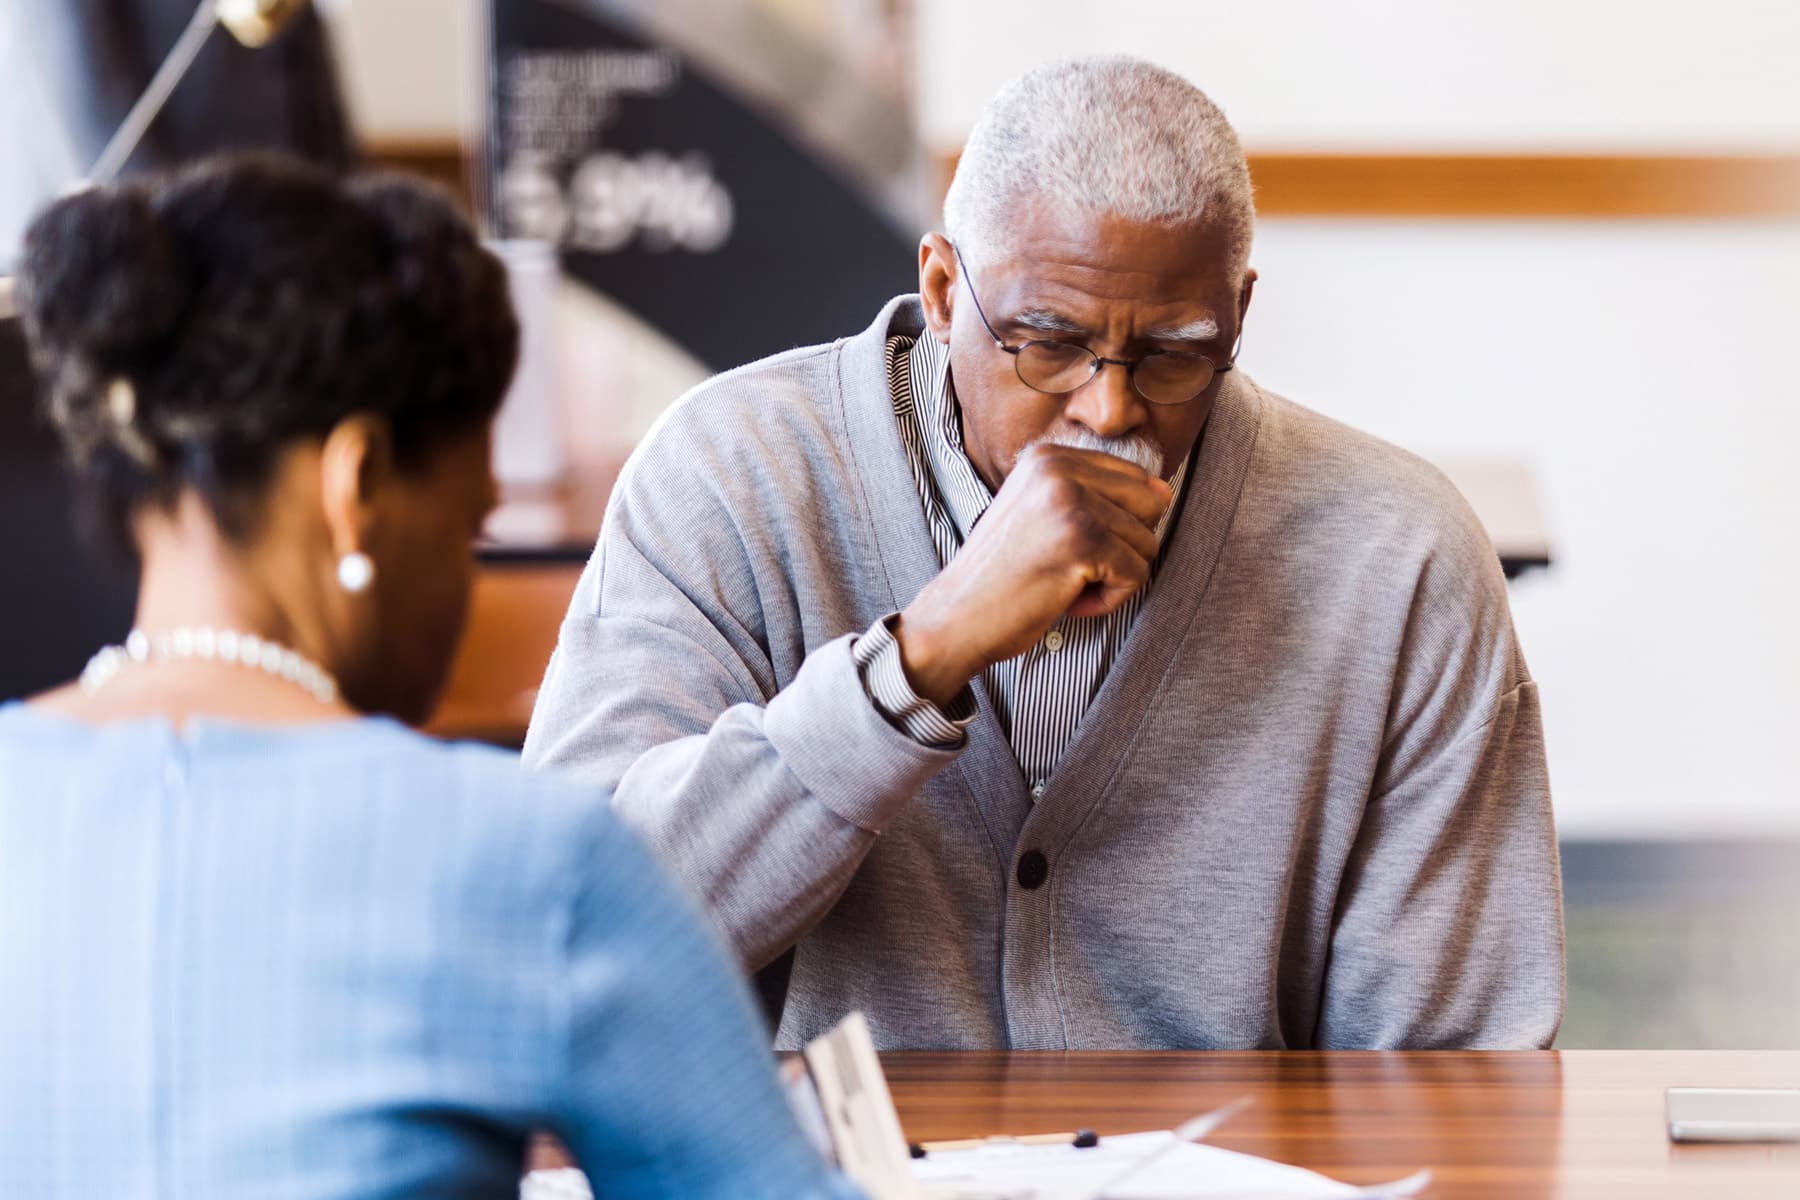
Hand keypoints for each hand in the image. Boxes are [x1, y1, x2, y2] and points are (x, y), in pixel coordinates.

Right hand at [893, 444, 1171, 705]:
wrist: (956, 617)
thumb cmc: (1001, 576)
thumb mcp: (1044, 518)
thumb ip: (1098, 499)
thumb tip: (1165, 491)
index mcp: (1048, 457)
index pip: (1133, 478)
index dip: (1115, 524)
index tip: (1066, 545)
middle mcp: (1059, 469)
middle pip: (1148, 506)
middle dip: (1120, 548)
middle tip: (1069, 566)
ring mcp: (1071, 502)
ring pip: (1147, 543)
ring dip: (1111, 578)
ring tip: (1062, 582)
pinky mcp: (1083, 540)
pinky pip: (1136, 575)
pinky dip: (1108, 600)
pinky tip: (1067, 599)